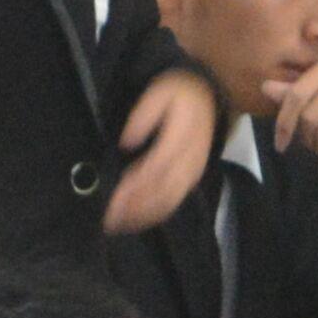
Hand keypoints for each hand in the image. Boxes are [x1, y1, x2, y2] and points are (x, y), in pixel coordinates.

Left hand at [106, 65, 219, 233]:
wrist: (207, 94)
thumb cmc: (178, 94)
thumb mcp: (160, 93)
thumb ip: (143, 115)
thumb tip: (127, 142)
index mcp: (182, 136)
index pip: (157, 167)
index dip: (135, 186)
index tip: (113, 198)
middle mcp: (191, 158)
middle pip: (164, 190)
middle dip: (136, 208)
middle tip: (110, 219)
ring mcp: (194, 169)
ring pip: (171, 200)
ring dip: (144, 215)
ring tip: (119, 224)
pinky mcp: (193, 177)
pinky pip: (177, 200)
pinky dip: (156, 213)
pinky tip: (137, 219)